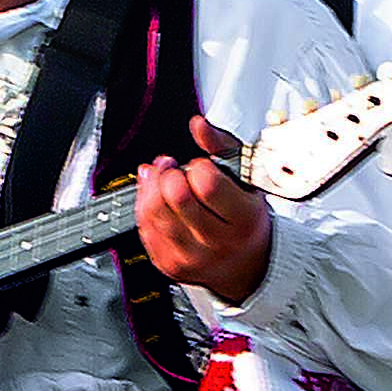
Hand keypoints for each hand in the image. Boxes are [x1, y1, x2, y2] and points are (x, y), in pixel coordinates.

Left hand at [133, 118, 271, 304]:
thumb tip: (199, 124)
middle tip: (175, 170)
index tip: (202, 168)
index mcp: (243, 219)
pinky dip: (145, 206)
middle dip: (169, 173)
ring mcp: (192, 257)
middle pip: (176, 197)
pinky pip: (144, 228)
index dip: (198, 167)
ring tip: (163, 178)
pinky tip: (156, 198)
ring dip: (152, 185)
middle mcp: (219, 242)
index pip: (208, 184)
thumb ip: (221, 146)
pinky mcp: (171, 265)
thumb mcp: (245, 179)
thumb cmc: (245, 218)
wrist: (247, 266)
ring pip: (154, 212)